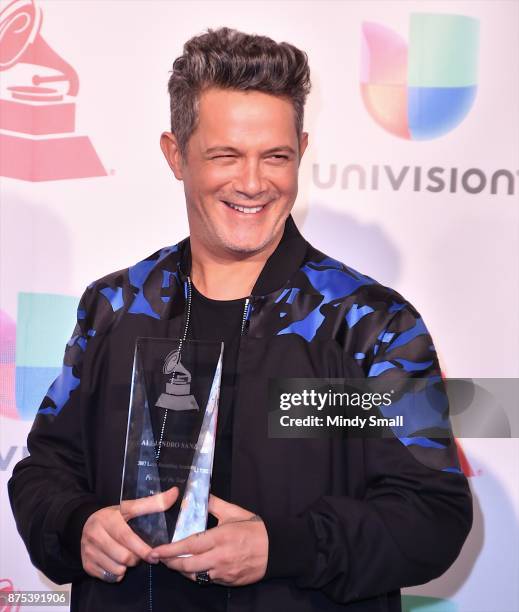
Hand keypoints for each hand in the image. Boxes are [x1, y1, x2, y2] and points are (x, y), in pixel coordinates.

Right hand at [81, 486, 178, 581]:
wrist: (84, 523)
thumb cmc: (113, 516)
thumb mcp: (130, 507)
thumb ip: (153, 502)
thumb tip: (175, 493)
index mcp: (109, 519)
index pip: (127, 537)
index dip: (142, 548)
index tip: (154, 555)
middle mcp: (96, 535)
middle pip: (124, 556)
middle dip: (136, 558)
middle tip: (138, 552)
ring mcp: (89, 551)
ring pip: (117, 569)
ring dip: (126, 566)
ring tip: (126, 556)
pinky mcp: (86, 564)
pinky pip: (108, 577)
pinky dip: (116, 573)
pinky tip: (116, 562)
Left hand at [150, 494, 267, 585]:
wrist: (274, 549)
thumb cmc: (253, 529)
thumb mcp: (234, 512)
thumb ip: (214, 504)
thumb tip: (199, 494)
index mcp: (219, 538)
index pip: (189, 546)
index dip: (170, 550)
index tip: (157, 551)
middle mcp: (219, 557)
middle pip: (187, 566)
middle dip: (171, 563)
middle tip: (159, 559)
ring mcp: (223, 572)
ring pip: (195, 576)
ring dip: (182, 571)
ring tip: (174, 563)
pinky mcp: (227, 581)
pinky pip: (207, 580)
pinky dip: (197, 575)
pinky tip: (194, 568)